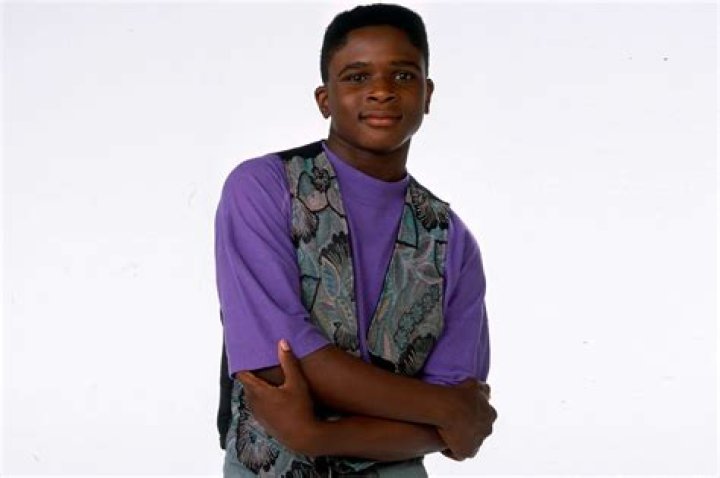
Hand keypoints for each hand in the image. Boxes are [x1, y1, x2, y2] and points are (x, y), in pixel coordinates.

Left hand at [237, 339, 317, 453]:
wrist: (304, 437)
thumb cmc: (300, 408)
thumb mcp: (297, 382)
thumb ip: (288, 361)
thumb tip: (282, 342)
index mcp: (258, 392)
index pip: (242, 375)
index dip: (242, 365)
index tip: (246, 356)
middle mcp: (254, 403)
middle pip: (247, 385)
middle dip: (252, 375)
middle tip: (260, 364)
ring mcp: (258, 414)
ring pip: (252, 396)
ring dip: (256, 388)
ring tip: (267, 379)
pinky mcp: (263, 422)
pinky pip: (257, 406)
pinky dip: (261, 399)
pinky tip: (274, 397)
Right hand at [437, 379, 496, 459]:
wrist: (449, 408)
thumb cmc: (460, 394)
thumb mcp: (474, 384)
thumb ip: (482, 388)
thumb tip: (485, 390)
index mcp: (491, 414)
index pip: (484, 418)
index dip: (472, 416)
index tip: (461, 413)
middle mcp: (487, 430)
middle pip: (478, 432)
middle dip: (469, 429)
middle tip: (454, 423)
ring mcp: (478, 443)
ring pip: (469, 444)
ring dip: (460, 440)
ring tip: (447, 434)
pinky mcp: (467, 452)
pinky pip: (458, 454)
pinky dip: (451, 451)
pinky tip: (443, 444)